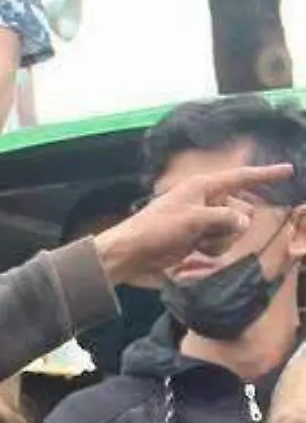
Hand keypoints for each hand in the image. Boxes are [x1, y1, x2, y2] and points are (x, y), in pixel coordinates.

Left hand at [92, 162, 292, 284]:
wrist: (133, 252)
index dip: (266, 174)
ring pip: (234, 229)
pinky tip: (195, 250)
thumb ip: (224, 217)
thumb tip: (244, 221)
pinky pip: (222, 242)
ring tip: (198, 241)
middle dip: (233, 224)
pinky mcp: (200, 237)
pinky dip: (214, 248)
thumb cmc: (157, 229)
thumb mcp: (193, 220)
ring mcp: (204, 220)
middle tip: (207, 231)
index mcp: (203, 187)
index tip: (289, 170)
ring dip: (221, 239)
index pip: (241, 177)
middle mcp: (206, 200)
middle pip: (243, 209)